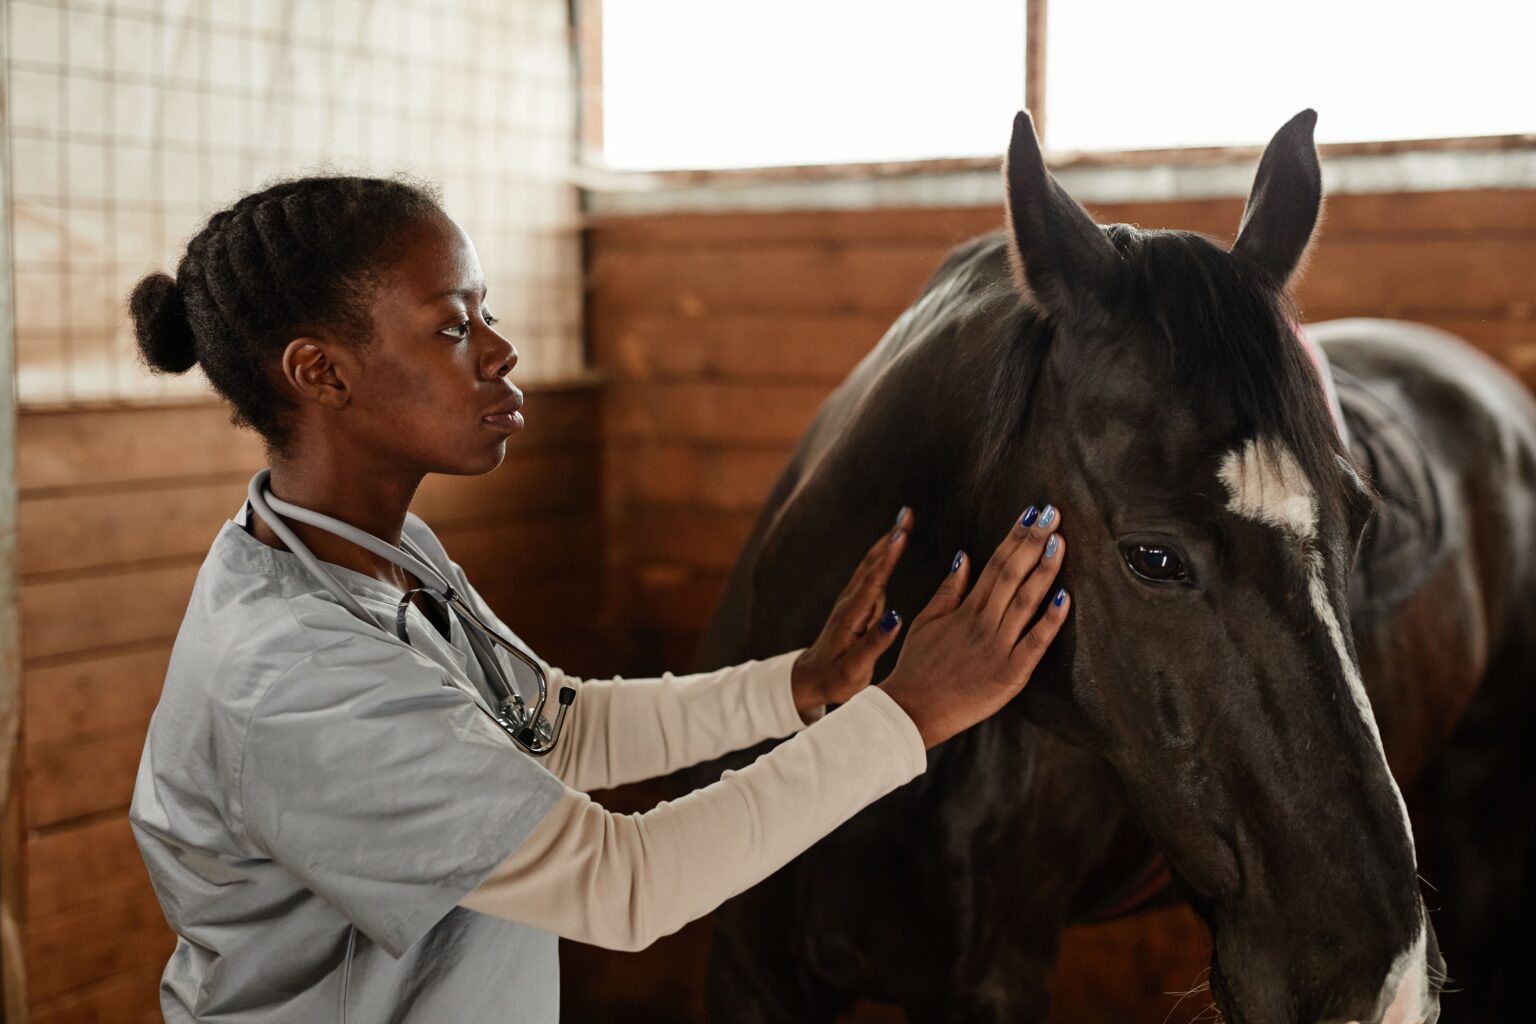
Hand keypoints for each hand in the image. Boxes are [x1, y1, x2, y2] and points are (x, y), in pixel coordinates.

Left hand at [790, 507, 912, 720]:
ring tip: (904, 520)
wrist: (810, 679)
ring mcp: (850, 601)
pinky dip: (883, 554)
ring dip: (887, 541)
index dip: (888, 557)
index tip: (902, 534)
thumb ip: (875, 643)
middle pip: (872, 564)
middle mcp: (849, 603)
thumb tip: (895, 615)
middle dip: (890, 538)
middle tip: (907, 514)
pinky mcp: (853, 604)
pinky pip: (871, 573)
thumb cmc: (834, 679)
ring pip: (870, 565)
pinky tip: (891, 544)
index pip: (874, 581)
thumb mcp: (855, 669)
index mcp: (852, 617)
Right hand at [881, 504, 1069, 748]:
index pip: (995, 563)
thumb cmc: (917, 667)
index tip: (1033, 513)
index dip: (1015, 536)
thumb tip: (965, 557)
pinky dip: (1050, 621)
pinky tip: (1065, 598)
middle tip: (1053, 513)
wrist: (911, 710)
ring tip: (1060, 542)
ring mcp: (998, 647)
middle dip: (1034, 541)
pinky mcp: (1010, 674)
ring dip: (1044, 569)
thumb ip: (948, 590)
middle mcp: (983, 622)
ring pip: (1025, 601)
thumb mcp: (927, 622)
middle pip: (1012, 573)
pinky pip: (1034, 643)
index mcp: (965, 609)